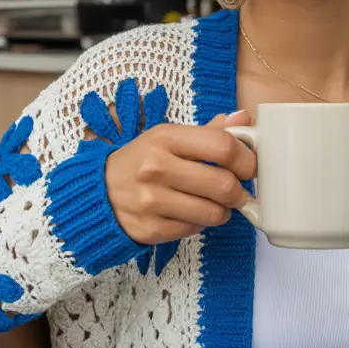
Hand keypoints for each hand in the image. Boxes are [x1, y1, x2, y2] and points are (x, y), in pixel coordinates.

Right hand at [105, 111, 255, 246]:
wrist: (99, 192)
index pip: (223, 146)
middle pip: (223, 184)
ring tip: (215, 203)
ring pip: (214, 213)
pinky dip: (200, 223)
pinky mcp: (149, 229)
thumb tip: (245, 117)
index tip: (249, 167)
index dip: (246, 159)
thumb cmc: (143, 160)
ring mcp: (151, 201)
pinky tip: (191, 212)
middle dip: (240, 191)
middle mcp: (156, 168)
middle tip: (238, 191)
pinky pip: (195, 230)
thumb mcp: (170, 137)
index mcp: (166, 137)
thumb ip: (210, 131)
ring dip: (223, 211)